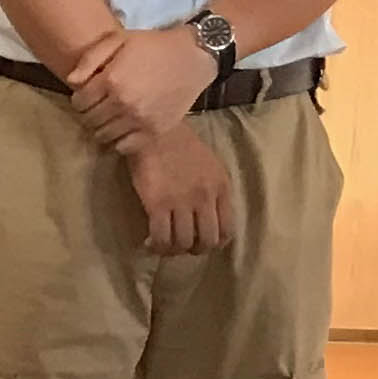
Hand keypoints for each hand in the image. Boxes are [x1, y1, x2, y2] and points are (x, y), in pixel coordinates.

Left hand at [70, 24, 217, 149]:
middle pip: (90, 121)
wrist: (193, 57)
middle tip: (97, 106)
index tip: (86, 95)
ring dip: (101, 128)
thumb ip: (91, 58)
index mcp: (112, 80)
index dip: (79, 99)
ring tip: (109, 117)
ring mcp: (139, 120)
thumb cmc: (154, 46)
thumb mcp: (120, 39)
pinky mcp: (153, 132)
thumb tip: (72, 82)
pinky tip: (123, 127)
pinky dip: (118, 140)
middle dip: (88, 114)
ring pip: (103, 136)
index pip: (79, 102)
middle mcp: (123, 104)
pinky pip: (123, 147)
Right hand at [126, 127, 236, 255]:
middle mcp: (205, 197)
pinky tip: (150, 243)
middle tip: (181, 245)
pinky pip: (162, 238)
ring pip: (183, 243)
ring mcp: (182, 201)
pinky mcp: (158, 204)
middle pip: (207, 241)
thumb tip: (205, 219)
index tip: (200, 240)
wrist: (155, 128)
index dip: (215, 243)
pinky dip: (157, 246)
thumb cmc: (181, 144)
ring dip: (173, 250)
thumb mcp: (209, 165)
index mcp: (221, 186)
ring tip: (163, 244)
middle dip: (194, 249)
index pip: (227, 230)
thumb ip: (213, 191)